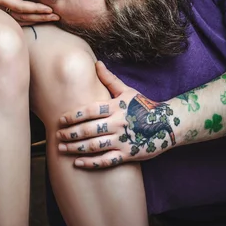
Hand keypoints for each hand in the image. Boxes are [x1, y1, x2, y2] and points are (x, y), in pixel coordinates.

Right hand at [0, 0, 58, 25]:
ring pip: (21, 19)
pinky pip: (17, 18)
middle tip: (57, 16)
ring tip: (53, 18)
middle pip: (23, 16)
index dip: (35, 8)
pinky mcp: (0, 8)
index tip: (49, 8)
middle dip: (41, 17)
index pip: (20, 6)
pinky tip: (39, 18)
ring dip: (37, 20)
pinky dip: (30, 20)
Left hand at [57, 62, 177, 168]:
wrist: (167, 124)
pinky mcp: (128, 155)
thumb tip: (96, 63)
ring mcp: (123, 141)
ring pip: (95, 146)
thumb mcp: (127, 91)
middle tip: (58, 135)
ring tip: (61, 148)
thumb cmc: (143, 106)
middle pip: (89, 129)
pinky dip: (91, 163)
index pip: (90, 111)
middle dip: (71, 133)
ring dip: (76, 148)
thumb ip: (109, 79)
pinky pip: (106, 161)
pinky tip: (78, 162)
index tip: (61, 120)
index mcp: (116, 107)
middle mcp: (118, 124)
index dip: (74, 116)